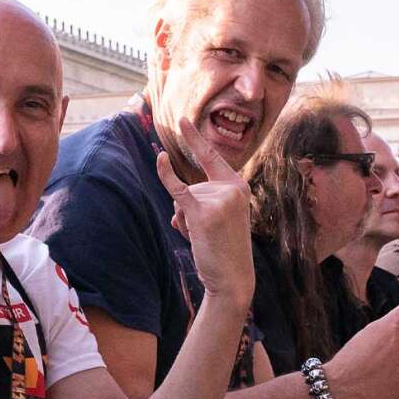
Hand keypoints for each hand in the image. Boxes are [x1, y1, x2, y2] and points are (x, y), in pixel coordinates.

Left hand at [154, 121, 253, 303]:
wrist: (232, 278)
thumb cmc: (224, 249)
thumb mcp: (218, 219)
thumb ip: (199, 204)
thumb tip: (176, 209)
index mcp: (238, 186)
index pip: (211, 157)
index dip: (195, 138)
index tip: (182, 120)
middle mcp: (232, 188)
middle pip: (191, 188)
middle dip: (190, 212)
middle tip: (208, 235)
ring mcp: (218, 199)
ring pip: (182, 200)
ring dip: (185, 222)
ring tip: (204, 239)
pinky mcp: (203, 211)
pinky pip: (178, 190)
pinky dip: (166, 175)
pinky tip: (159, 158)